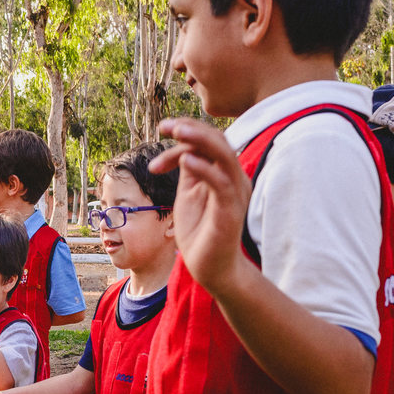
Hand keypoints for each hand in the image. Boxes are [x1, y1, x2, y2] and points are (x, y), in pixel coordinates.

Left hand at [151, 118, 252, 295]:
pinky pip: (221, 182)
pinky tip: (184, 161)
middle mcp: (233, 178)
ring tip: (175, 132)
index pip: (209, 140)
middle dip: (190, 128)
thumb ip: (190, 172)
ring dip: (198, 139)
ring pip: (223, 154)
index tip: (160, 136)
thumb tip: (182, 151)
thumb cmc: (200, 232)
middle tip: (164, 126)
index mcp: (224, 173)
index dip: (185, 133)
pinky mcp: (230, 210)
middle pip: (219, 140)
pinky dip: (203, 168)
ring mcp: (234, 193)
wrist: (211, 268)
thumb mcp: (190, 194)